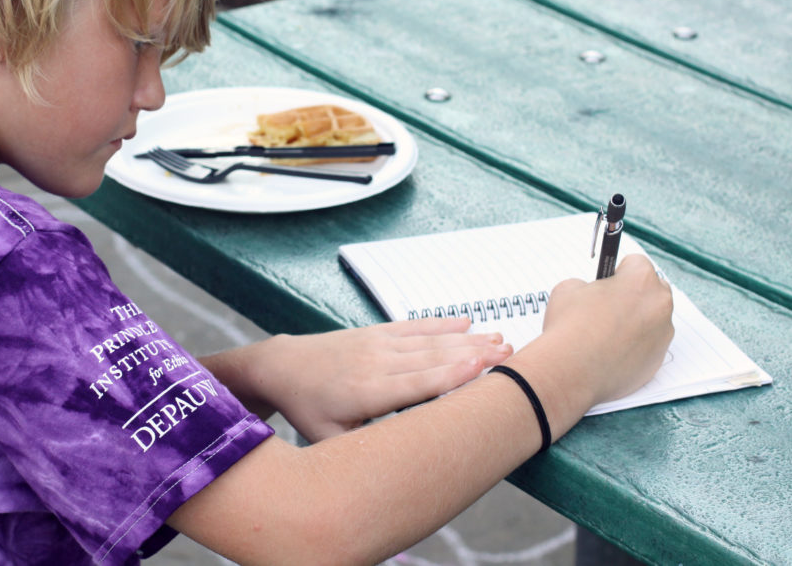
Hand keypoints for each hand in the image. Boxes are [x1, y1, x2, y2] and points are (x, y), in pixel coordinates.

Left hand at [241, 318, 512, 441]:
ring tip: (499, 339)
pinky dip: (441, 324)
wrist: (283, 366)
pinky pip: (413, 326)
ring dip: (466, 340)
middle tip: (509, 352)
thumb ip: (362, 450)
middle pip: (431, 358)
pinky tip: (466, 322)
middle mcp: (375, 363)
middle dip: (472, 354)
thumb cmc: (308, 409)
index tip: (482, 366)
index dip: (450, 374)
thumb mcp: (328, 441)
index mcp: (365, 393)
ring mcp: (376, 344)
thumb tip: (397, 469)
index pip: (415, 383)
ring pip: (428, 341)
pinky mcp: (376, 333)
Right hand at [536, 254, 674, 413]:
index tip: (607, 282)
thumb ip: (588, 285)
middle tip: (608, 306)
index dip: (616, 272)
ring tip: (605, 334)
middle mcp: (660, 305)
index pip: (636, 263)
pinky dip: (633, 347)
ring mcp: (662, 336)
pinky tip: (610, 352)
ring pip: (652, 321)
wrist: (571, 371)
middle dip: (634, 295)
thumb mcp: (568, 288)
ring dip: (635, 322)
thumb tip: (594, 294)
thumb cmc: (569, 326)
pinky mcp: (658, 361)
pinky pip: (648, 347)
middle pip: (653, 290)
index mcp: (641, 280)